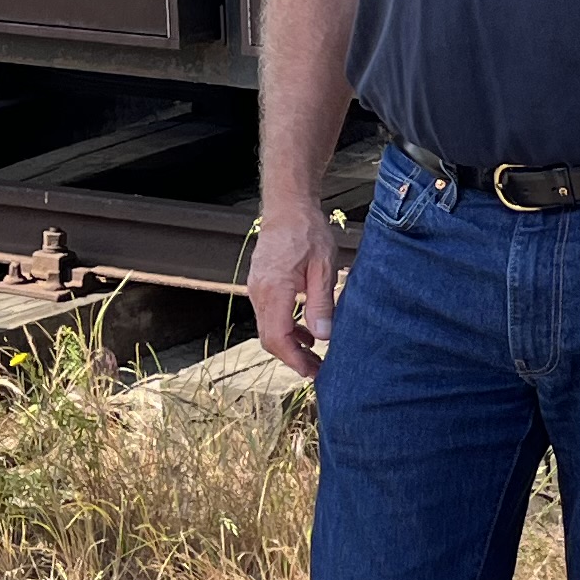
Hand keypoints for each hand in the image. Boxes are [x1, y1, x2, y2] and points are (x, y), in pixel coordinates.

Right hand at [249, 201, 341, 379]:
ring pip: (268, 329)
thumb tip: (323, 337)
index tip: (312, 372)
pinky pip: (268, 316)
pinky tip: (305, 332)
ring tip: (315, 355)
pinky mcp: (260, 285)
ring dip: (289, 345)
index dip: (294, 360)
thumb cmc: (308, 232)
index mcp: (275, 289)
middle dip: (292, 359)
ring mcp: (256, 289)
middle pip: (270, 339)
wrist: (287, 208)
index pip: (278, 337)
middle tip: (318, 370)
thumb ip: (321, 303)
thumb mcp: (323, 267)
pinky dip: (285, 329)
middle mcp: (259, 292)